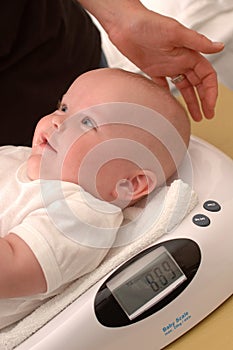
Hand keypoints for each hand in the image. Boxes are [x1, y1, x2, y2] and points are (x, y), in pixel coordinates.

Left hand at [106, 6, 223, 120]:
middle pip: (197, 84)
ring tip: (195, 116)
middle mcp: (179, 60)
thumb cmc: (147, 23)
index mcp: (188, 54)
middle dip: (204, 100)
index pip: (206, 75)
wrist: (123, 24)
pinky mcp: (153, 70)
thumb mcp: (175, 32)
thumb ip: (197, 41)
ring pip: (183, 87)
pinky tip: (170, 105)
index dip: (210, 91)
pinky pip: (164, 86)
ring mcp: (167, 66)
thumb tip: (218, 47)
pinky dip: (168, 96)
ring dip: (191, 101)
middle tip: (207, 115)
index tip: (210, 106)